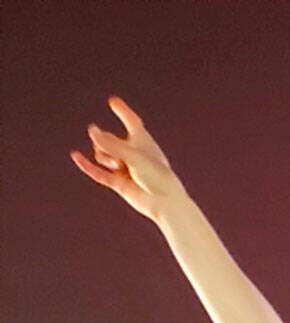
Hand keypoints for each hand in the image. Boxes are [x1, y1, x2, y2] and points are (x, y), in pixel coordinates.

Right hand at [71, 98, 180, 219]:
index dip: (123, 111)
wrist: (163, 202)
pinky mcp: (118, 183)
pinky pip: (98, 172)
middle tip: (120, 155)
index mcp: (143, 141)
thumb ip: (110, 143)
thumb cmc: (155, 176)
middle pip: (108, 139)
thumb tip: (91, 130)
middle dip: (108, 144)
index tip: (113, 101)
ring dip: (105, 158)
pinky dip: (87, 165)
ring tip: (118, 166)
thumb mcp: (132, 154)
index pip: (131, 121)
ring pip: (102, 154)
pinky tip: (75, 156)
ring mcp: (124, 168)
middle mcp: (133, 153)